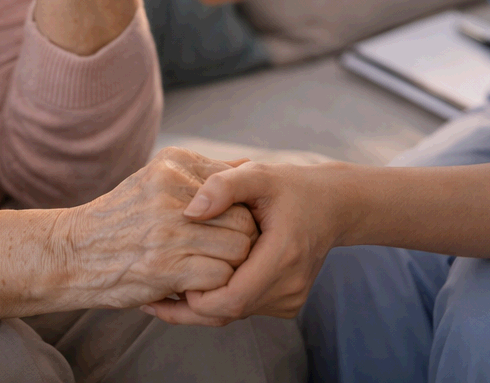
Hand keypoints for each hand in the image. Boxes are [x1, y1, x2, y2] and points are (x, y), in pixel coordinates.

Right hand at [54, 147, 259, 310]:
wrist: (71, 253)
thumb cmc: (120, 220)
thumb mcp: (153, 179)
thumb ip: (198, 175)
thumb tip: (249, 167)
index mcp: (173, 164)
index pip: (237, 185)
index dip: (243, 211)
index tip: (231, 228)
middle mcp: (172, 190)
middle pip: (244, 217)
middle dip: (243, 240)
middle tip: (226, 255)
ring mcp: (169, 228)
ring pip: (239, 247)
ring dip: (232, 266)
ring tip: (213, 270)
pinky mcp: (166, 266)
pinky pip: (220, 276)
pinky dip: (215, 287)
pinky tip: (197, 286)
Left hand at [145, 161, 345, 325]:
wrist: (334, 205)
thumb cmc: (293, 186)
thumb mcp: (258, 174)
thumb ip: (223, 186)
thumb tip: (189, 210)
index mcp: (283, 257)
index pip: (230, 299)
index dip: (196, 296)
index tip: (170, 278)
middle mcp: (289, 286)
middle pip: (227, 314)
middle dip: (189, 307)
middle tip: (155, 292)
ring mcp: (290, 299)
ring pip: (234, 315)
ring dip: (203, 303)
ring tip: (171, 283)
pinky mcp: (287, 303)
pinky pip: (245, 309)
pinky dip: (220, 299)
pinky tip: (199, 280)